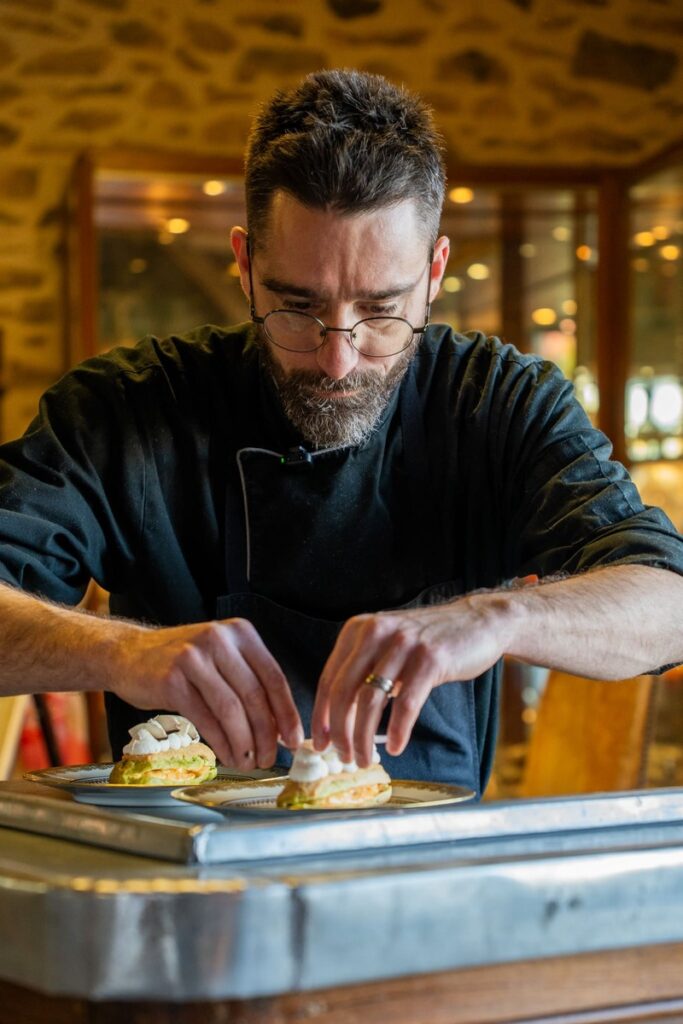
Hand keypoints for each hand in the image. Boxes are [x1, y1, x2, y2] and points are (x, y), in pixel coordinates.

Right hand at [112, 618, 303, 768]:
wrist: (128, 653)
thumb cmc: (181, 661)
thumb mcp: (220, 657)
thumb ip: (248, 682)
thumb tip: (280, 725)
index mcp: (240, 632)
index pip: (273, 677)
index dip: (287, 712)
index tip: (294, 739)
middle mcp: (218, 639)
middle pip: (254, 695)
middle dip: (266, 733)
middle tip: (270, 758)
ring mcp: (193, 658)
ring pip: (231, 709)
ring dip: (244, 743)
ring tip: (249, 761)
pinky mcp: (171, 679)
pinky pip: (205, 719)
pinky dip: (221, 742)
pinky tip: (227, 755)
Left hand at [311, 594, 510, 766]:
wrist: (478, 621)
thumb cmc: (429, 642)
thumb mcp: (388, 647)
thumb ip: (364, 672)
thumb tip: (339, 720)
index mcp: (359, 630)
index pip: (329, 679)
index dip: (320, 716)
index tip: (320, 743)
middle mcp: (376, 632)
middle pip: (343, 692)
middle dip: (340, 731)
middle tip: (343, 757)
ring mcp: (403, 644)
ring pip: (370, 700)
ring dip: (363, 737)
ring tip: (365, 758)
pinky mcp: (431, 658)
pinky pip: (406, 703)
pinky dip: (397, 730)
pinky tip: (395, 746)